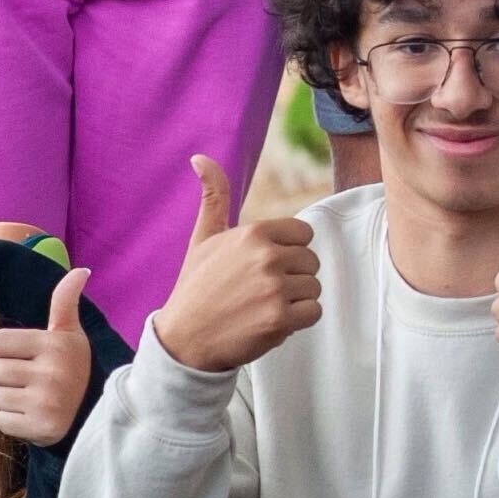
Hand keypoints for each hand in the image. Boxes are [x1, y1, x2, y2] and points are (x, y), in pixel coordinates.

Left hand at [0, 266, 95, 446]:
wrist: (93, 413)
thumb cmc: (71, 367)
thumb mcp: (69, 333)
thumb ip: (65, 301)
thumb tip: (81, 270)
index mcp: (55, 344)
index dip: (5, 351)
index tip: (26, 357)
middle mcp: (52, 372)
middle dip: (4, 376)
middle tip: (28, 380)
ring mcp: (47, 401)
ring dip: (7, 399)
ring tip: (30, 398)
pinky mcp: (41, 428)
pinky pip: (2, 421)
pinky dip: (13, 421)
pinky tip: (32, 416)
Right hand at [150, 153, 321, 372]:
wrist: (184, 340)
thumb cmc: (196, 287)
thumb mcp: (203, 238)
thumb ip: (213, 196)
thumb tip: (200, 157)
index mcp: (254, 233)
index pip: (303, 234)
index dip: (288, 252)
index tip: (264, 266)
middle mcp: (267, 257)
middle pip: (311, 261)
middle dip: (293, 277)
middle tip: (261, 290)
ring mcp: (274, 288)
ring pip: (314, 287)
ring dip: (295, 300)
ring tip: (263, 305)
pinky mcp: (280, 319)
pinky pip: (314, 312)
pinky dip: (298, 321)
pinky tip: (271, 321)